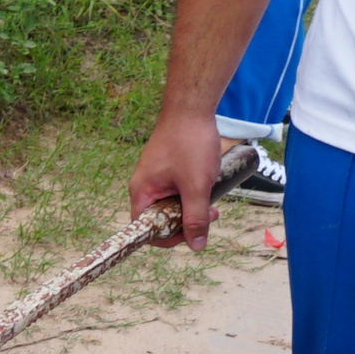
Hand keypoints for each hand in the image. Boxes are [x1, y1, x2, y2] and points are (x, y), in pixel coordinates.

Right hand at [127, 112, 225, 246]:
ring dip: (192, 208)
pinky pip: (176, 191)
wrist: (192, 108)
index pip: (146, 230)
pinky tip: (207, 186)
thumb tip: (196, 246)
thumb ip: (196, 218)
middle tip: (210, 214)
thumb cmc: (190, 143)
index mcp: (142, 192)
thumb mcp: (196, 186)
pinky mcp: (167, 168)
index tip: (193, 232)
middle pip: (160, 219)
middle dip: (186, 222)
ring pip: (172, 205)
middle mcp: (144, 186)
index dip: (169, 237)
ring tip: (213, 202)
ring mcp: (155, 176)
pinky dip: (192, 194)